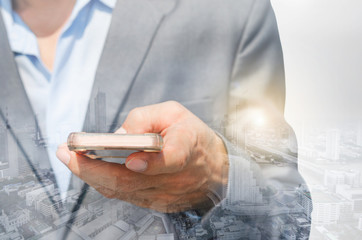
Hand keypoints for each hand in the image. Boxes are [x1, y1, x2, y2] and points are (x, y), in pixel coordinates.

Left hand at [56, 101, 228, 212]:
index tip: (131, 159)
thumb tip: (117, 134)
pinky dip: (104, 183)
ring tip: (70, 159)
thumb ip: (145, 118)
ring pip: (123, 192)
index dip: (151, 162)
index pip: (172, 159)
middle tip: (67, 153)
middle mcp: (175, 177)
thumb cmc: (192, 136)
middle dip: (93, 169)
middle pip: (132, 182)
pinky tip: (90, 170)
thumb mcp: (174, 113)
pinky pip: (124, 196)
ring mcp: (165, 195)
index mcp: (186, 149)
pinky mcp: (157, 204)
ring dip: (92, 176)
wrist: (212, 168)